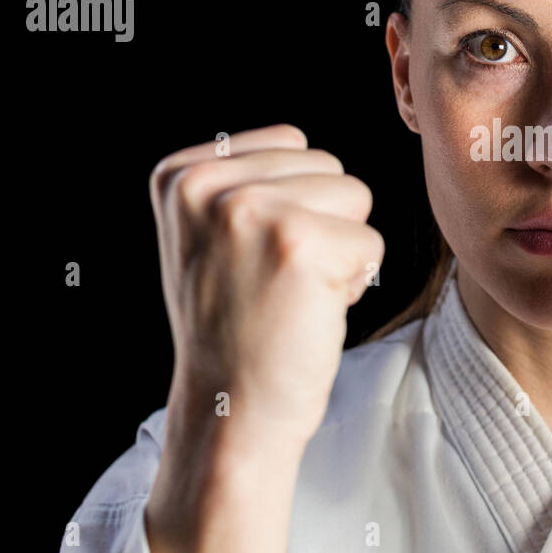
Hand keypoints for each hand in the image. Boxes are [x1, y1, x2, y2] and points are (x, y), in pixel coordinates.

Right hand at [149, 123, 384, 448]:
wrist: (230, 410)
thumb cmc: (234, 326)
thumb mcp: (208, 236)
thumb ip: (243, 182)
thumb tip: (304, 148)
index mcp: (180, 173)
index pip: (291, 142)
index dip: (294, 204)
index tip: (254, 257)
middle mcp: (207, 184)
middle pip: (328, 165)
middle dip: (321, 224)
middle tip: (276, 282)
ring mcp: (251, 210)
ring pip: (355, 196)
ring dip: (340, 250)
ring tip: (292, 293)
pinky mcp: (299, 243)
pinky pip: (372, 241)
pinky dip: (355, 282)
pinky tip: (309, 312)